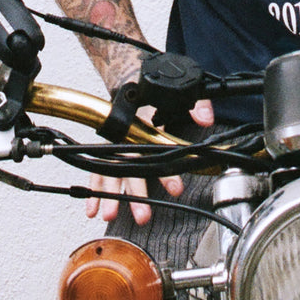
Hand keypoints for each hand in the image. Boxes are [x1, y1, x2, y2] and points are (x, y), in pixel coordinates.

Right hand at [86, 98, 214, 224]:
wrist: (127, 84)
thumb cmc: (150, 95)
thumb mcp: (177, 96)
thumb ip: (196, 105)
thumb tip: (207, 119)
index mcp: (145, 124)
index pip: (156, 149)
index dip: (166, 171)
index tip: (176, 188)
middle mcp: (126, 137)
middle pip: (130, 166)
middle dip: (136, 193)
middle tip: (143, 214)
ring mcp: (114, 146)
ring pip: (111, 172)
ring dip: (110, 196)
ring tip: (111, 215)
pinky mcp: (105, 153)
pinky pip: (96, 173)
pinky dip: (93, 192)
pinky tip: (93, 209)